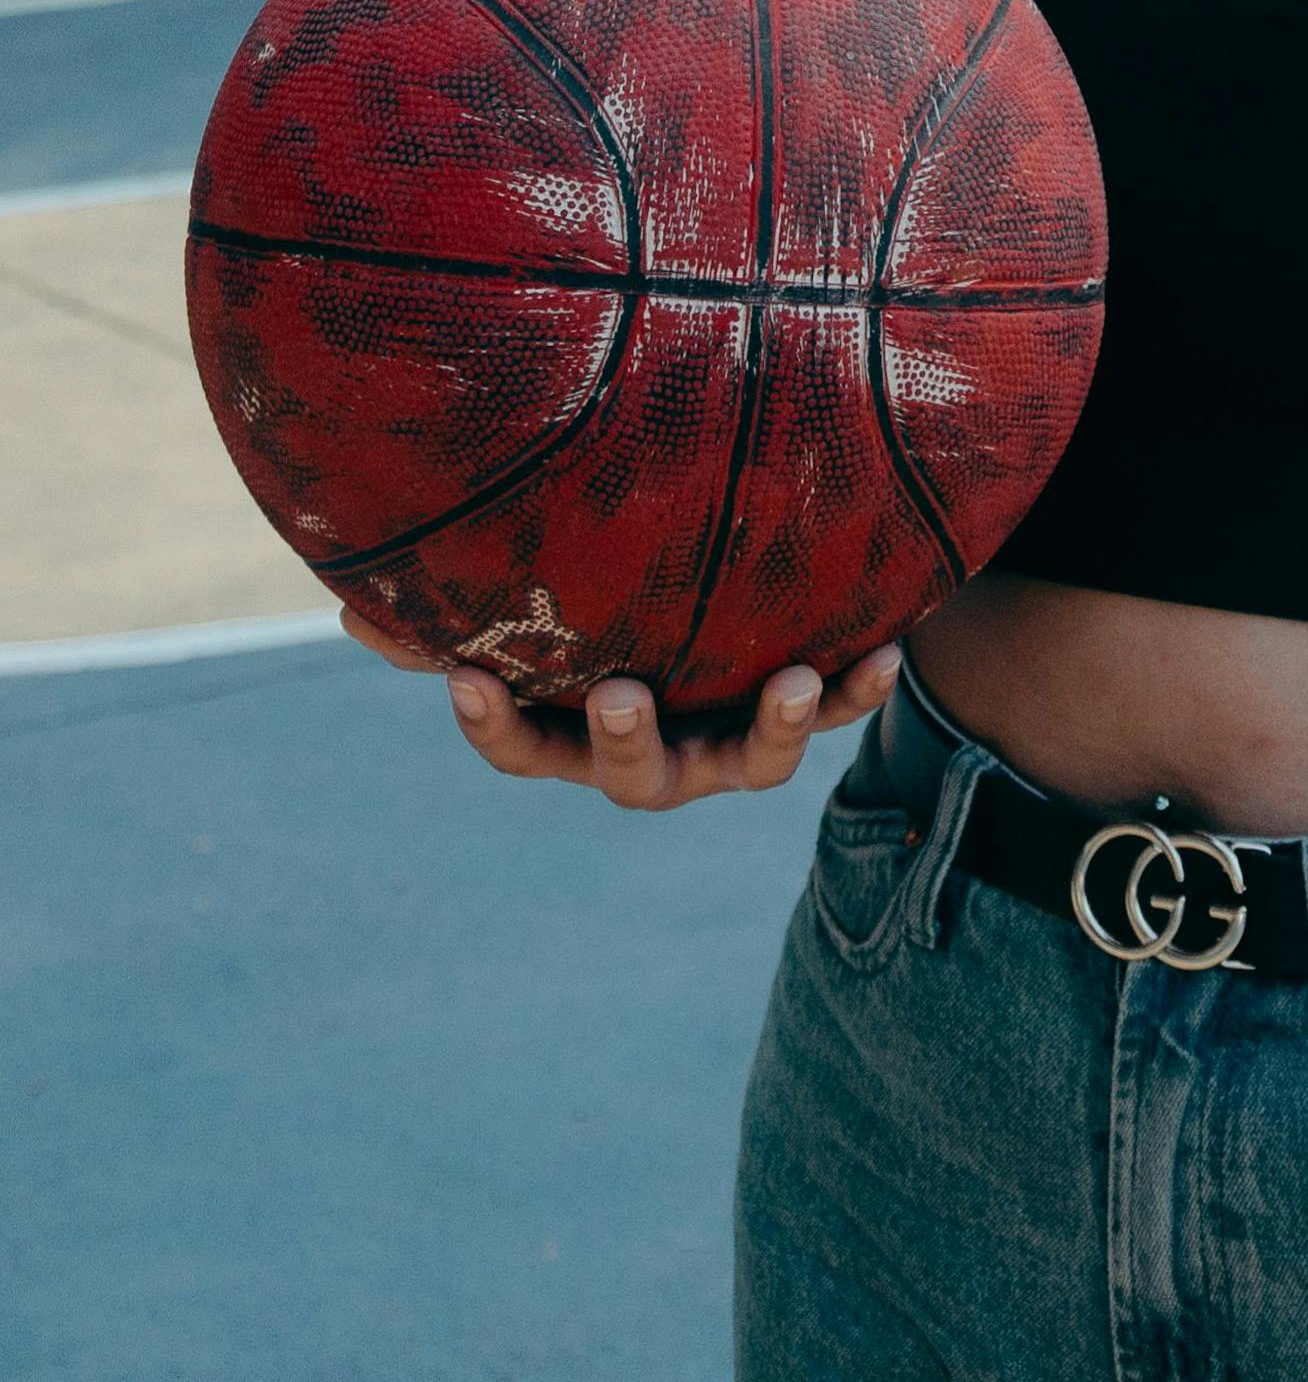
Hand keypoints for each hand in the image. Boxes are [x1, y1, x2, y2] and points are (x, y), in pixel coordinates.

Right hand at [339, 610, 901, 811]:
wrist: (726, 609)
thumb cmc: (603, 609)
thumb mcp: (534, 612)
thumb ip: (456, 607)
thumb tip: (349, 607)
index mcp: (576, 729)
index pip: (520, 747)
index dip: (493, 723)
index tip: (465, 680)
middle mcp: (655, 752)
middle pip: (633, 774)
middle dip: (625, 741)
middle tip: (621, 695)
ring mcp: (730, 741)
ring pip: (753, 764)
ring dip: (775, 729)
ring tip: (794, 680)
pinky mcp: (798, 712)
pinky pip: (837, 713)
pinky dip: (858, 690)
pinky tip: (885, 649)